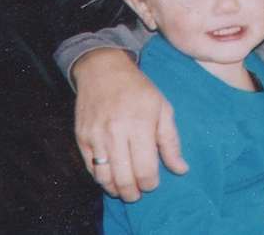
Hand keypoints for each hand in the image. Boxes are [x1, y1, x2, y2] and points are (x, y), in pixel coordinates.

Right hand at [73, 48, 187, 200]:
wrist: (103, 70)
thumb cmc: (138, 90)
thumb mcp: (163, 109)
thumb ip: (171, 142)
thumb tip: (181, 170)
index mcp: (140, 125)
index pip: (145, 169)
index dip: (150, 183)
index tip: (153, 183)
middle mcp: (115, 132)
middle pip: (124, 178)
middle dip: (133, 192)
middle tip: (138, 193)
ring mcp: (95, 136)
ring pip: (103, 177)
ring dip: (115, 189)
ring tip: (125, 189)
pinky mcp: (81, 137)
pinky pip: (90, 168)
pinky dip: (100, 178)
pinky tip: (110, 177)